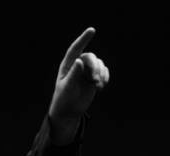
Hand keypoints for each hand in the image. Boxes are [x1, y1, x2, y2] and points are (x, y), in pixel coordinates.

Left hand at [48, 27, 109, 144]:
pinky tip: (101, 87)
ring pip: (99, 64)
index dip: (84, 39)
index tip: (92, 30)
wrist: (69, 111)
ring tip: (98, 85)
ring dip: (101, 73)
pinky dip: (105, 78)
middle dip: (95, 67)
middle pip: (91, 58)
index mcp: (68, 65)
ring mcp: (87, 72)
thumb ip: (74, 73)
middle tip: (95, 80)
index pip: (76, 48)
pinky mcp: (94, 79)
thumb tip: (81, 60)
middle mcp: (78, 66)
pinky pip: (104, 72)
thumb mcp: (68, 87)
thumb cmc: (64, 98)